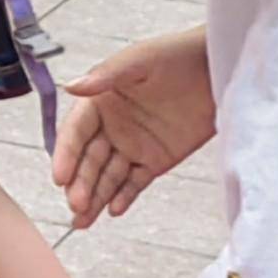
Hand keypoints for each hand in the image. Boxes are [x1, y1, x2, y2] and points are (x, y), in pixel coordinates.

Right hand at [52, 26, 215, 228]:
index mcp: (99, 103)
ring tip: (82, 221)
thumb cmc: (175, 56)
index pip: (75, 134)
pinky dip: (124, 197)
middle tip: (76, 205)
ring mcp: (133, 145)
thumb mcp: (139, 61)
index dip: (66, 155)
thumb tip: (71, 87)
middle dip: (80, 184)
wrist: (217, 69)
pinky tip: (114, 210)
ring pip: (108, 176)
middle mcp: (111, 127)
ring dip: (95, 197)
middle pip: (89, 161)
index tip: (59, 177)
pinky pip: (135, 182)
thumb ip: (106, 76)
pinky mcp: (157, 160)